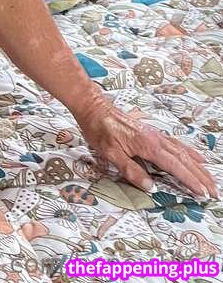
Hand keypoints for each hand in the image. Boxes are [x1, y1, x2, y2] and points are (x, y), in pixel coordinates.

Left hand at [72, 92, 218, 197]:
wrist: (94, 108)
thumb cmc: (100, 130)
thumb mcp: (112, 154)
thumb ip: (132, 171)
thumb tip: (151, 188)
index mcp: (148, 145)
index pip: (175, 167)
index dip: (190, 181)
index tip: (203, 194)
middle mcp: (156, 139)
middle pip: (184, 160)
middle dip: (201, 176)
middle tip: (214, 192)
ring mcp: (155, 134)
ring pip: (183, 152)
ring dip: (198, 166)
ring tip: (210, 179)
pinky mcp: (151, 132)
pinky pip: (176, 144)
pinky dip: (189, 152)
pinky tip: (195, 157)